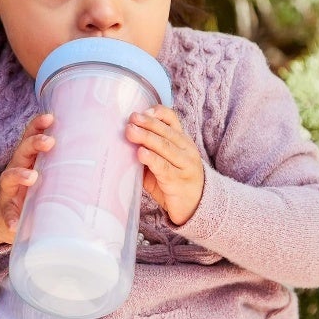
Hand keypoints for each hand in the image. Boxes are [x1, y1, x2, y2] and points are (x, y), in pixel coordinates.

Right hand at [0, 113, 54, 245]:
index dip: (38, 125)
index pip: (31, 137)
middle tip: (49, 142)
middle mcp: (16, 169)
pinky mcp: (5, 212)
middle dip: (34, 143)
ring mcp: (9, 191)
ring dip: (20, 175)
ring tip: (32, 178)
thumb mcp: (48, 178)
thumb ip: (66, 170)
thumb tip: (107, 159)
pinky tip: (14, 224)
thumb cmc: (35, 194)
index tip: (50, 117)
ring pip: (9, 177)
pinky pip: (6, 215)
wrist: (6, 220)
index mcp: (29, 160)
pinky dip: (10, 218)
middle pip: (22, 151)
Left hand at [125, 105, 203, 225]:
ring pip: (165, 147)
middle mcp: (186, 149)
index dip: (157, 113)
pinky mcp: (178, 181)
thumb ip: (149, 151)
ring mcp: (184, 165)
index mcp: (181, 140)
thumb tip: (121, 141)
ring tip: (130, 132)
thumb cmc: (173, 181)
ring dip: (146, 137)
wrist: (196, 206)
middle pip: (166, 132)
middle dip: (147, 123)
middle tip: (131, 119)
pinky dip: (152, 159)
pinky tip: (141, 153)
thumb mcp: (163, 161)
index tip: (141, 111)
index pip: (172, 119)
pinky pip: (164, 168)